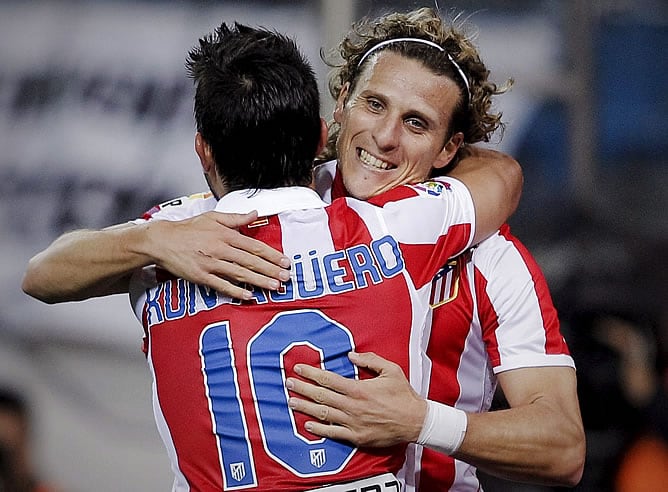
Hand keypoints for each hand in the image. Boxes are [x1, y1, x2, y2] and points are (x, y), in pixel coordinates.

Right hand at [149, 210, 290, 298]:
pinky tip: (249, 296)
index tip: (285, 261)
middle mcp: (220, 248)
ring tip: (274, 287)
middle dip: (271, 270)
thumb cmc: (188, 229)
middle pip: (251, 261)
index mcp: (225, 234)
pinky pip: (221, 285)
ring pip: (240, 273)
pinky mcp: (201, 276)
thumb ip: (236, 218)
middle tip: (286, 277)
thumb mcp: (213, 218)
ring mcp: (210, 263)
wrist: (162, 240)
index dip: (271, 255)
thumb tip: (255, 213)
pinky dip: (236, 291)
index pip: (254, 246)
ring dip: (259, 281)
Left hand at [286, 351, 426, 446]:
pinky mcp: (356, 437)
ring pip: (323, 414)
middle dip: (302, 388)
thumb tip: (350, 355)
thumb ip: (370, 360)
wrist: (415, 421)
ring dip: (305, 408)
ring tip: (291, 402)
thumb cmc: (403, 394)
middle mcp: (352, 406)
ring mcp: (353, 423)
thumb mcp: (390, 370)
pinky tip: (307, 425)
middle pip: (321, 396)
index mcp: (358, 389)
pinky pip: (333, 433)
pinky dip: (319, 429)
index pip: (328, 379)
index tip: (299, 369)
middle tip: (288, 383)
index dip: (311, 373)